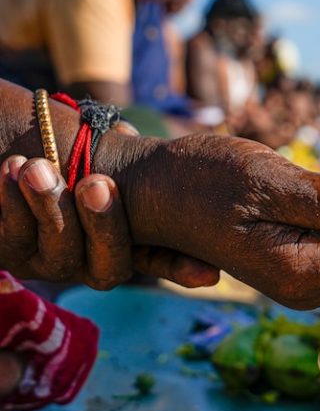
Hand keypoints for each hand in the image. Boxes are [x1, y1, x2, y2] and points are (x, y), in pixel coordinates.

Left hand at [0, 155, 219, 288]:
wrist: (10, 149)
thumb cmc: (61, 146)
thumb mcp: (97, 148)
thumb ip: (121, 154)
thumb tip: (126, 136)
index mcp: (123, 236)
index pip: (159, 258)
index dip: (181, 268)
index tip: (208, 273)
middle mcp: (91, 259)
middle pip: (109, 266)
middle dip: (104, 225)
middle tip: (96, 184)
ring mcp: (50, 262)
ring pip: (60, 252)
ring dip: (50, 206)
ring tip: (36, 167)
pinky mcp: (11, 256)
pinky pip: (14, 238)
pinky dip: (12, 202)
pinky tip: (11, 169)